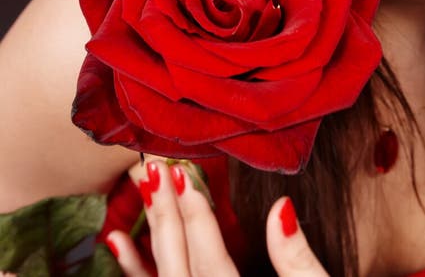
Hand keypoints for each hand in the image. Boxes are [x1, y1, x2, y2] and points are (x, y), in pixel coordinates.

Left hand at [106, 159, 328, 276]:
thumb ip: (296, 260)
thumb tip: (281, 208)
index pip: (212, 264)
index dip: (197, 218)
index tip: (183, 174)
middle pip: (179, 272)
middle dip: (166, 217)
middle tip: (154, 168)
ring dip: (144, 242)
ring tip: (138, 193)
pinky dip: (137, 274)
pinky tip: (119, 242)